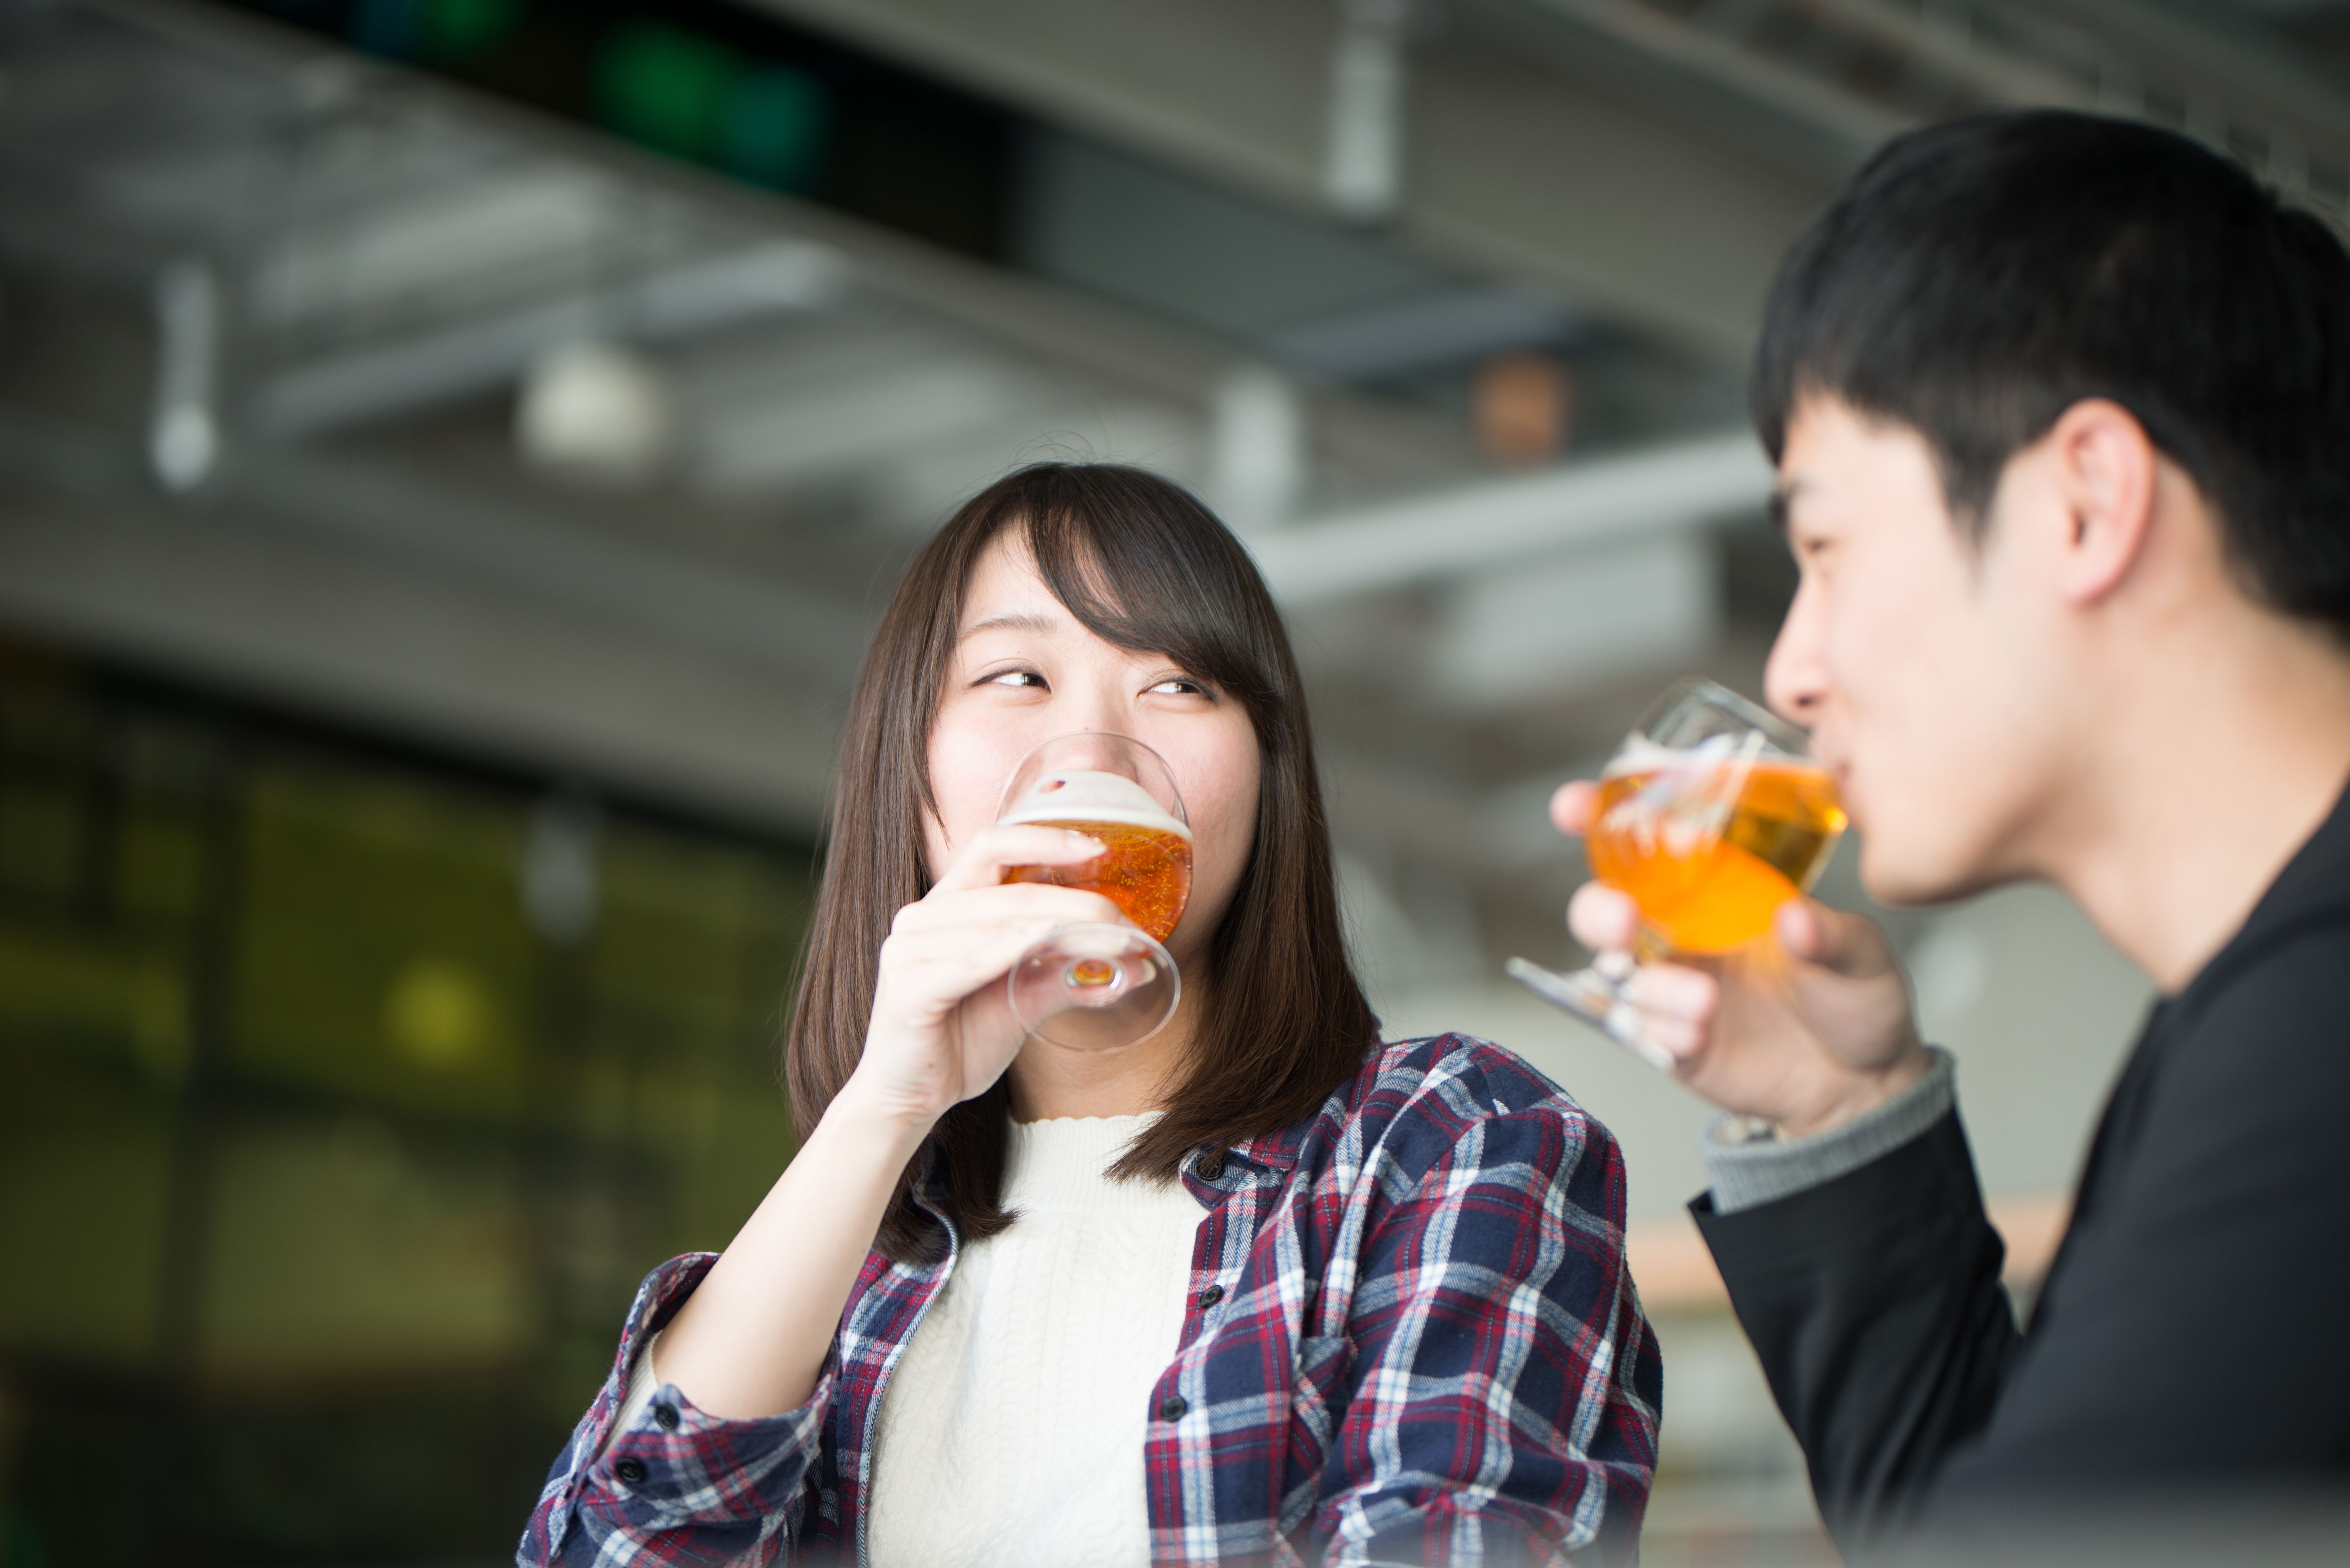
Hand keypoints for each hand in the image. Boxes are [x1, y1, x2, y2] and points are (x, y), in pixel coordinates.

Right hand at [843, 825, 1128, 1129]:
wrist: (908, 1098)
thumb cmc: (961, 1042)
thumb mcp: (1023, 999)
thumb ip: (1067, 974)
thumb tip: (1136, 963)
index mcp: (947, 906)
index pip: (992, 846)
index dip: (1043, 838)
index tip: (1097, 847)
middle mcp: (922, 917)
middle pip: (1007, 887)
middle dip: (1074, 900)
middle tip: (1124, 918)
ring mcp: (908, 950)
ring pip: (995, 920)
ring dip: (1061, 926)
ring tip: (1113, 941)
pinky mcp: (908, 988)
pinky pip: (967, 961)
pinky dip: (1010, 950)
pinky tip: (1045, 945)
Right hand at [1551, 780, 1929, 1138]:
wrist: (1861, 1085)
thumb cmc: (1854, 1000)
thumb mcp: (1861, 955)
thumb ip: (1830, 935)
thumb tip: (1797, 918)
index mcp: (1717, 891)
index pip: (1648, 844)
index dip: (1599, 819)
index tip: (1574, 806)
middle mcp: (1682, 934)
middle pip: (1605, 910)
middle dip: (1599, 910)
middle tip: (1625, 920)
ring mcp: (1673, 990)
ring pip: (1617, 976)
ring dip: (1650, 986)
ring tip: (1703, 1003)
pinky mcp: (1673, 1043)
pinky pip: (1639, 1033)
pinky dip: (1659, 1031)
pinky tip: (1696, 1035)